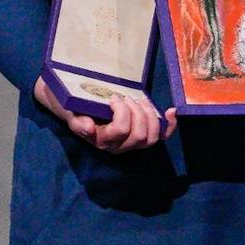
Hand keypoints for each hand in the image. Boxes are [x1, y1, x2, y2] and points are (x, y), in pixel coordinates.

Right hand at [33, 76, 174, 152]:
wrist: (84, 112)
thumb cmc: (80, 112)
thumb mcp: (74, 115)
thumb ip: (78, 123)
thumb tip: (89, 128)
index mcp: (103, 141)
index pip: (120, 131)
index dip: (122, 112)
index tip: (114, 98)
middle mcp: (120, 146)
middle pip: (139, 135)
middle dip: (137, 112)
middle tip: (128, 98)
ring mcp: (134, 143)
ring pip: (152, 137)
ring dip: (150, 114)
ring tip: (140, 100)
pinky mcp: (144, 137)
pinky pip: (162, 137)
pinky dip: (170, 125)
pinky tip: (171, 111)